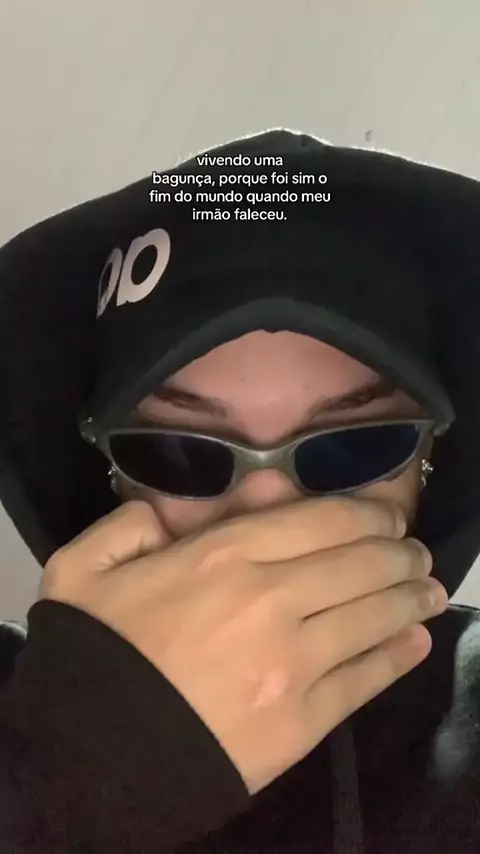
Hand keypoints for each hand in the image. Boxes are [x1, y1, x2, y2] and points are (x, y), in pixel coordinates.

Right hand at [40, 496, 447, 796]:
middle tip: (414, 553)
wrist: (89, 759)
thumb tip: (173, 513)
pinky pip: (365, 679)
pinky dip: (399, 655)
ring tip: (429, 591)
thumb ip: (130, 524)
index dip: (368, 514)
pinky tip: (416, 642)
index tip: (387, 518)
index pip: (324, 519)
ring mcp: (294, 661)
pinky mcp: (302, 720)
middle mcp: (271, 596)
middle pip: (362, 563)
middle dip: (399, 552)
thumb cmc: (90, 655)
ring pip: (374, 615)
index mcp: (224, 553)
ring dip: (411, 597)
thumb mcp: (84, 568)